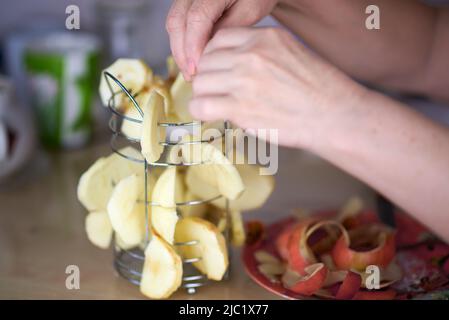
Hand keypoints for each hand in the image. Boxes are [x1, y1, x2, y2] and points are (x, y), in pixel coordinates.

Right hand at [166, 0, 277, 79]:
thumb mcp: (250, 12)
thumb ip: (228, 30)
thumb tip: (207, 55)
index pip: (196, 18)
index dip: (193, 46)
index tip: (196, 69)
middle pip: (177, 22)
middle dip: (182, 53)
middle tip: (192, 77)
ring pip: (173, 24)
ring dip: (179, 51)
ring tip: (191, 73)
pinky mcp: (185, 4)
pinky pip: (176, 24)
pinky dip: (181, 44)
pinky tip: (191, 61)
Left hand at [189, 27, 366, 149]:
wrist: (334, 116)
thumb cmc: (320, 89)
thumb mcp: (292, 52)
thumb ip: (261, 53)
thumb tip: (232, 63)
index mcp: (264, 38)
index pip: (219, 39)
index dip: (213, 57)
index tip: (216, 70)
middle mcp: (251, 55)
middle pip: (207, 61)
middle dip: (208, 77)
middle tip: (216, 91)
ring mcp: (243, 81)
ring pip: (200, 83)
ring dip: (204, 95)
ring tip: (215, 104)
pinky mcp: (240, 108)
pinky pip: (200, 106)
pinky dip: (201, 112)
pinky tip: (211, 115)